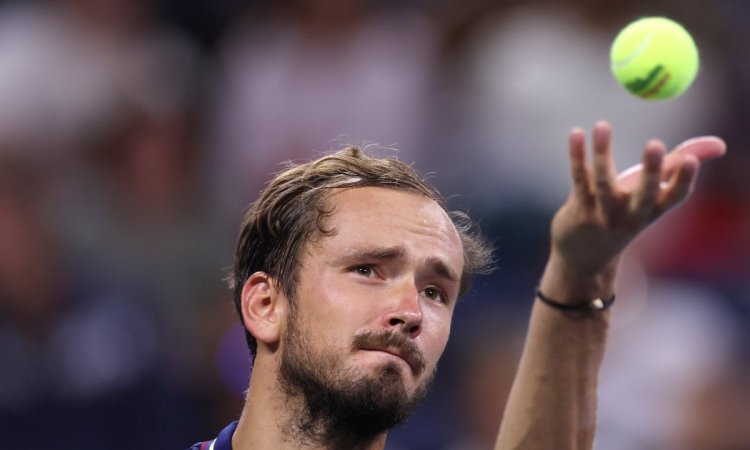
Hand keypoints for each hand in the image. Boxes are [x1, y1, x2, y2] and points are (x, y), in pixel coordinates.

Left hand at [548, 121, 725, 283]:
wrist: (585, 256)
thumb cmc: (623, 213)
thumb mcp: (651, 193)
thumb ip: (678, 166)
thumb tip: (720, 145)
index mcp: (653, 210)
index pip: (675, 197)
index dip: (684, 180)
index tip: (691, 160)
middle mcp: (630, 215)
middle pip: (643, 194)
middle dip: (652, 171)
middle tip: (656, 144)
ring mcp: (603, 214)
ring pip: (603, 182)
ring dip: (603, 152)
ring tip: (602, 125)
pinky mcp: (578, 209)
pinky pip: (579, 178)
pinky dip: (577, 155)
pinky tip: (576, 133)